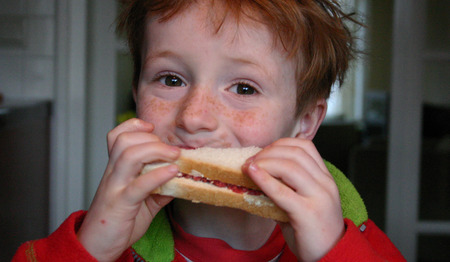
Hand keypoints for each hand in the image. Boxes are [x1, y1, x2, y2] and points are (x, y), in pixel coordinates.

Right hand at [77, 118, 179, 260]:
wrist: (97, 246)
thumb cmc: (118, 221)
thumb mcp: (144, 201)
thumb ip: (160, 188)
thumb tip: (181, 178)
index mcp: (116, 169)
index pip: (117, 136)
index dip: (134, 126)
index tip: (153, 129)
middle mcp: (113, 174)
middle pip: (124, 140)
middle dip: (150, 138)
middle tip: (172, 149)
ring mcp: (115, 187)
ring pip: (128, 156)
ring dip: (156, 150)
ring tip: (175, 156)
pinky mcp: (120, 204)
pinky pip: (138, 185)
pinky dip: (158, 175)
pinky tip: (172, 172)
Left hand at [243, 138, 343, 261]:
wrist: (330, 257)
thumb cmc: (312, 232)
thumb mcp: (303, 202)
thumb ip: (286, 187)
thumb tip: (257, 174)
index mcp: (325, 178)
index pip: (304, 146)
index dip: (280, 144)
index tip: (263, 152)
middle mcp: (325, 184)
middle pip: (295, 153)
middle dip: (268, 152)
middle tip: (250, 160)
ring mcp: (319, 197)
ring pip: (290, 167)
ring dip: (265, 162)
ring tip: (249, 167)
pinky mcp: (308, 213)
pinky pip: (283, 191)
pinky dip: (265, 179)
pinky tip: (253, 173)